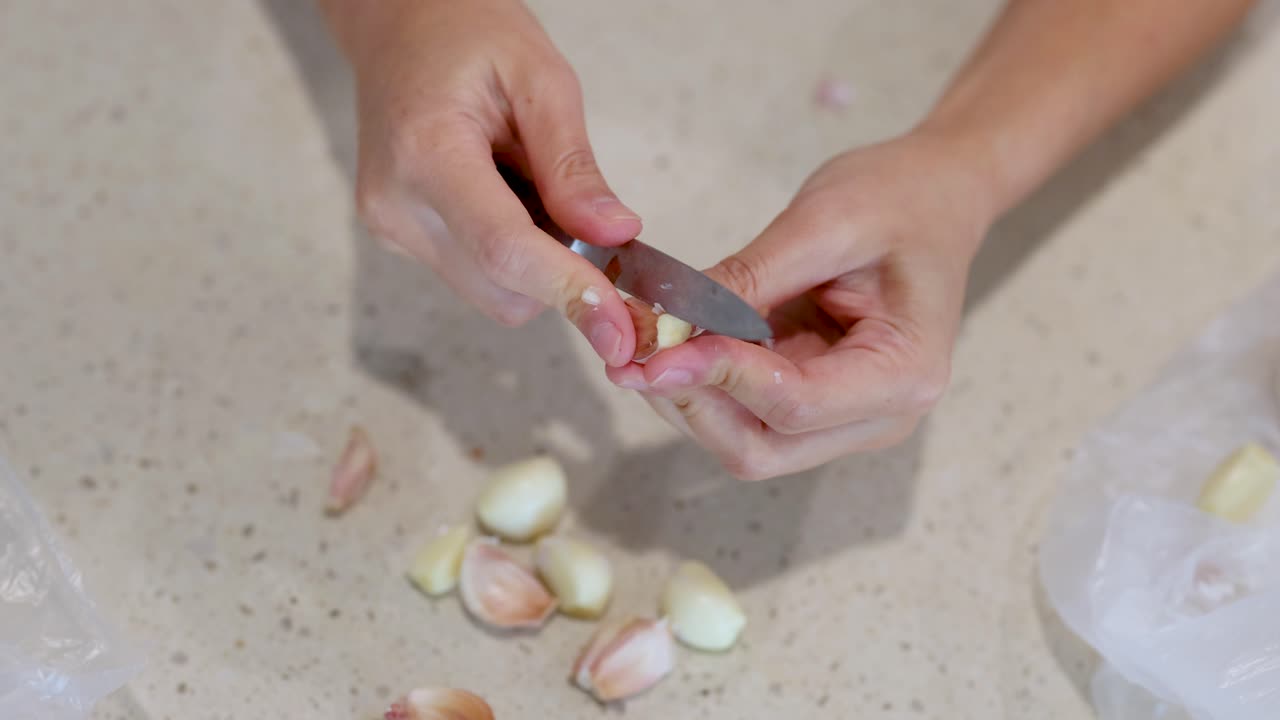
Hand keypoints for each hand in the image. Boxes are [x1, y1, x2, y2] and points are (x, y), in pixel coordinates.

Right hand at [327, 0, 640, 364]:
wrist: (400, 24)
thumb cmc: (465, 33)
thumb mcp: (540, 77)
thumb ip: (574, 164)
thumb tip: (614, 235)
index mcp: (426, 152)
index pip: (503, 249)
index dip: (567, 291)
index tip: (617, 326)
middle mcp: (396, 203)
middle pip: (502, 286)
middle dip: (559, 269)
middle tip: (580, 207)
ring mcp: (391, 226)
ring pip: (492, 291)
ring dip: (533, 260)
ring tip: (527, 181)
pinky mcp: (398, 237)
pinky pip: (475, 274)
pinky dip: (507, 252)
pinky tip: (503, 193)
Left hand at [607, 134, 994, 479]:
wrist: (934, 198)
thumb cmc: (898, 200)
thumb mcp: (824, 222)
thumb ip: (750, 279)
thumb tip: (673, 322)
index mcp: (905, 373)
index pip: (794, 404)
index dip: (717, 379)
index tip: (654, 350)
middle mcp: (878, 416)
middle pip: (762, 447)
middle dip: (691, 403)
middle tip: (631, 353)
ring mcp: (844, 418)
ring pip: (745, 440)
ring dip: (686, 399)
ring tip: (639, 342)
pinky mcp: (813, 403)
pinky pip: (744, 413)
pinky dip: (701, 383)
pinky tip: (669, 343)